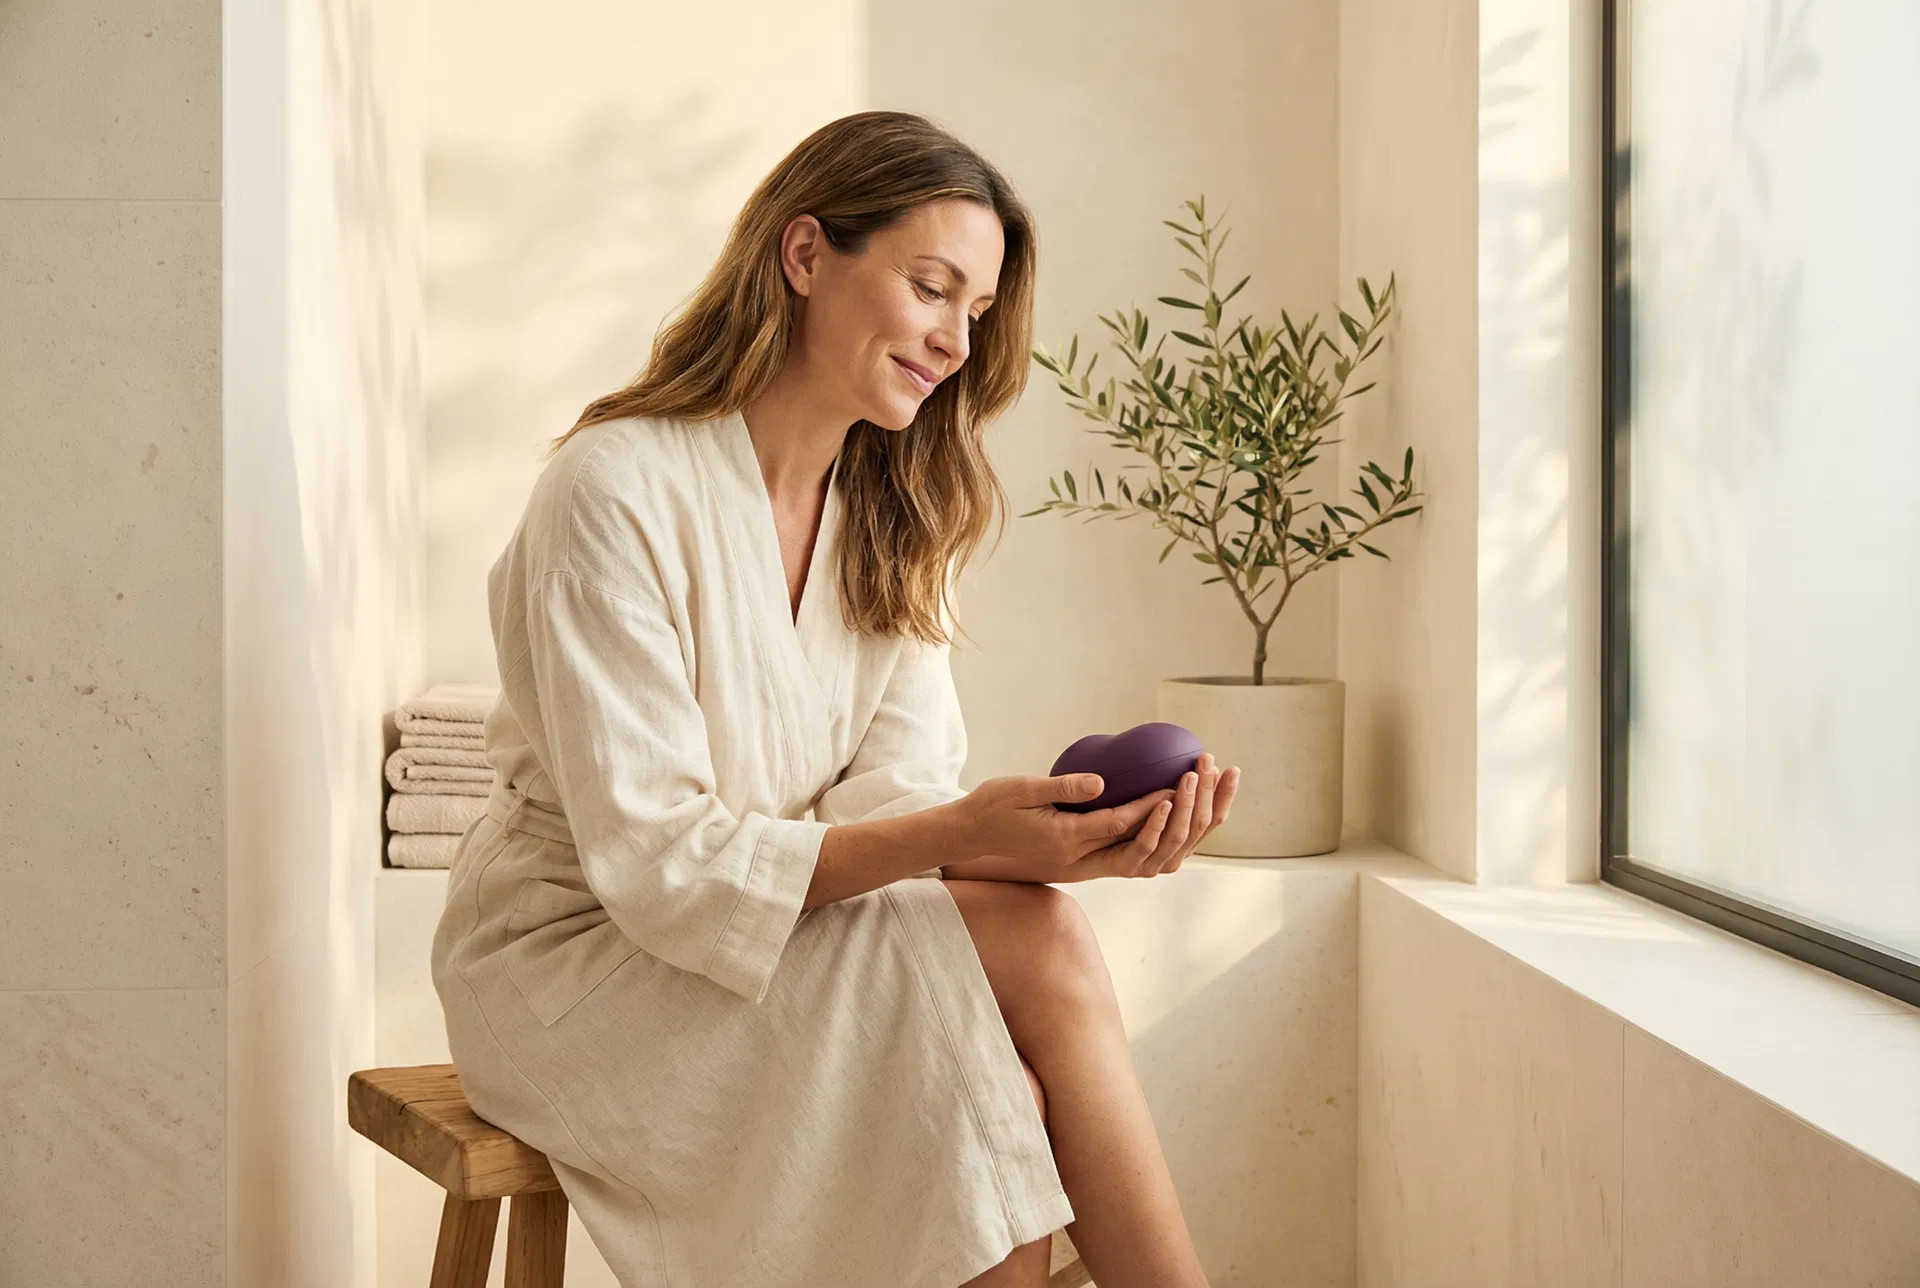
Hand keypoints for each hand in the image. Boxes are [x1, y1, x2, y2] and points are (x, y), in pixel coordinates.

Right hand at [954, 755, 1240, 882]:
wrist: (972, 838)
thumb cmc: (993, 806)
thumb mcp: (1021, 790)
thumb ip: (1062, 788)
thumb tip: (1100, 782)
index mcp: (1065, 841)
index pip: (1119, 825)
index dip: (1152, 806)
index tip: (1179, 784)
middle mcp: (1080, 862)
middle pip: (1141, 852)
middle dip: (1174, 824)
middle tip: (1195, 790)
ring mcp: (1083, 868)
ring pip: (1141, 863)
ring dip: (1171, 838)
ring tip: (1195, 809)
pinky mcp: (1085, 866)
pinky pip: (1130, 860)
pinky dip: (1155, 845)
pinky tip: (1172, 819)